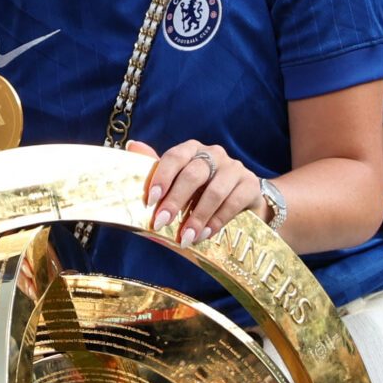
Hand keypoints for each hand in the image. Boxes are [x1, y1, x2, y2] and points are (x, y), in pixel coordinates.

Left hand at [140, 140, 261, 246]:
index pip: (175, 156)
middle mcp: (214, 154)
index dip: (162, 177)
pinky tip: (205, 234)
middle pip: (194, 174)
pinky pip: (233, 202)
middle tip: (162, 223)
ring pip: (214, 190)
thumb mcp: (180, 180)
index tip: (150, 200)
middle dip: (176, 200)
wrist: (243, 199)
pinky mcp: (250, 184)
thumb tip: (132, 145)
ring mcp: (234, 168)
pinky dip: (217, 220)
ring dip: (197, 216)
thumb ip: (158, 169)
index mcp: (192, 150)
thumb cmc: (203, 190)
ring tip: (186, 237)